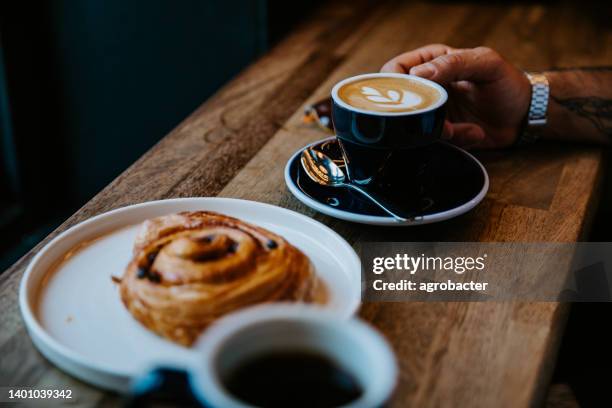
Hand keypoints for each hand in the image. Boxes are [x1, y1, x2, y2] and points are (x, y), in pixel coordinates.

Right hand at [381, 44, 531, 147]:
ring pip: (413, 125)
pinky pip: (433, 140)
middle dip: (418, 114)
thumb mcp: (487, 63)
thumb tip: (419, 73)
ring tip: (463, 128)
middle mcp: (426, 86)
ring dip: (439, 130)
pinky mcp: (440, 132)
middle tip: (442, 120)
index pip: (395, 69)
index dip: (394, 83)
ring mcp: (431, 111)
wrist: (525, 116)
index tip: (409, 97)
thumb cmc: (508, 83)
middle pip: (398, 101)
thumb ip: (455, 63)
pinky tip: (473, 132)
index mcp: (431, 61)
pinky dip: (455, 139)